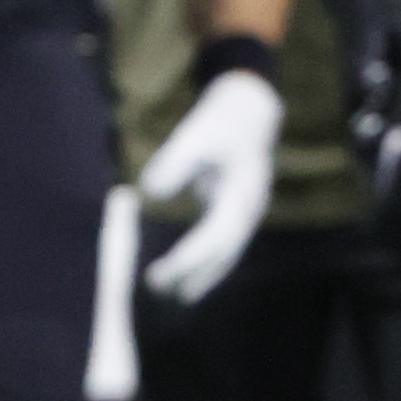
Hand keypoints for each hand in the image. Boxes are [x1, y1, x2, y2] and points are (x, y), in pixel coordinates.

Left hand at [136, 67, 284, 301]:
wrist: (252, 104)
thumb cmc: (222, 118)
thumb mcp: (196, 134)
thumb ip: (174, 163)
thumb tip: (149, 192)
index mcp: (242, 195)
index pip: (214, 238)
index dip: (188, 259)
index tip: (162, 274)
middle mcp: (250, 208)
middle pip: (225, 253)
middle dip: (197, 275)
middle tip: (165, 293)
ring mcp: (248, 209)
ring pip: (229, 251)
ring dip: (206, 273)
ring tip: (181, 296)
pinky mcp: (240, 205)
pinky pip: (225, 240)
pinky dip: (210, 257)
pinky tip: (193, 270)